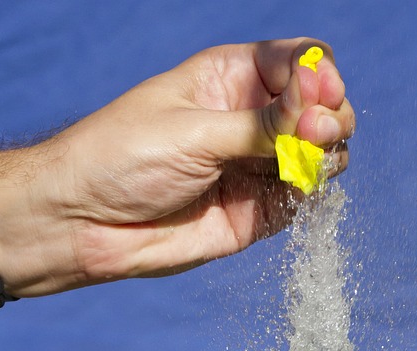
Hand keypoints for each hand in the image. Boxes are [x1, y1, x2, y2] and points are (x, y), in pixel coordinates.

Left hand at [0, 38, 355, 292]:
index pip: (299, 61)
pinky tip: (300, 192)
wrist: (86, 224)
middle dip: (331, 117)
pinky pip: (302, 199)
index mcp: (230, 78)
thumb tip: (321, 111)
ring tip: (308, 166)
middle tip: (316, 137)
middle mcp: (250, 118)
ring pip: (321, 154)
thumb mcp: (193, 132)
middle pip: (320, 107)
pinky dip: (312, 195)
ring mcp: (256, 166)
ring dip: (328, 157)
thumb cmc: (123, 158)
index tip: (320, 93)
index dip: (319, 74)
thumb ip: (260, 127)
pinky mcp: (257, 213)